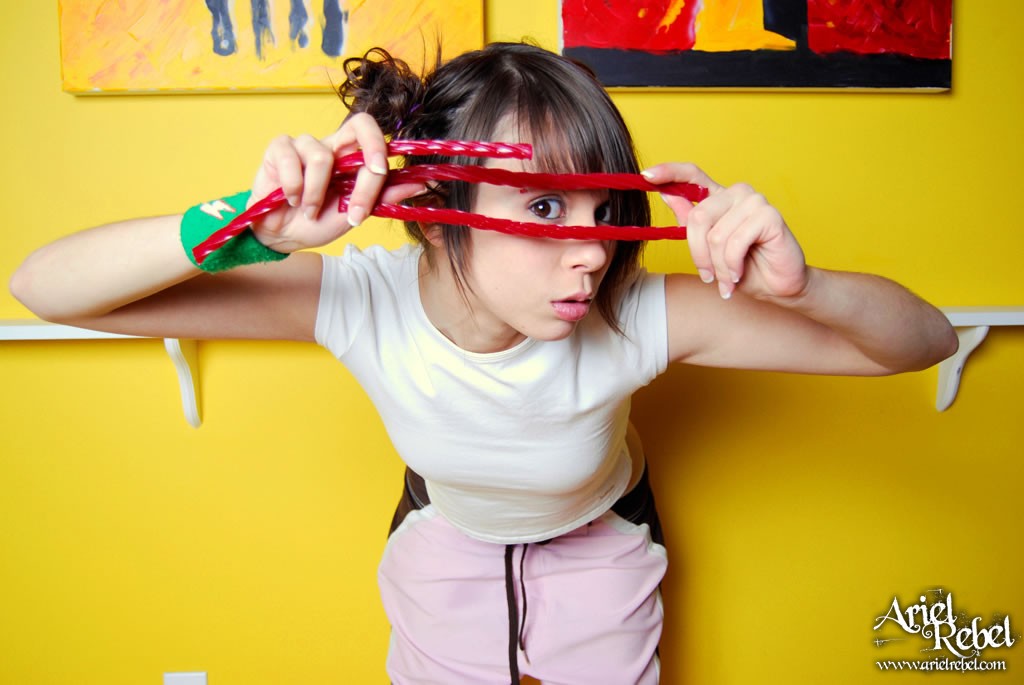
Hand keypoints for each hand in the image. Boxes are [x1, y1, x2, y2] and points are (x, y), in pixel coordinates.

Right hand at [249, 112, 424, 252]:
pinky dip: (293, 187)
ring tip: (309, 210)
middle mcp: (333, 146)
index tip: (382, 178)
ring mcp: (304, 144)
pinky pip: (291, 158)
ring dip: (317, 193)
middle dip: (370, 150)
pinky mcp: (279, 149)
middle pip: (361, 123)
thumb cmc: (317, 222)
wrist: (282, 236)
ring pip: (322, 156)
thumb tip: (420, 183)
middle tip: (369, 176)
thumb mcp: (354, 214)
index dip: (382, 154)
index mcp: (352, 160)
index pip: (376, 140)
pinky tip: (290, 199)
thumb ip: (383, 197)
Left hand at [644, 163, 807, 300]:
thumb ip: (690, 222)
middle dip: (699, 255)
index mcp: (719, 198)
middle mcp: (736, 194)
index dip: (669, 172)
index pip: (692, 175)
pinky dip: (732, 266)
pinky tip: (740, 273)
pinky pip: (734, 243)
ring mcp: (754, 202)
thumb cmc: (744, 268)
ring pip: (715, 235)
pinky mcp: (769, 215)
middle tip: (709, 276)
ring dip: (718, 266)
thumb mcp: (708, 249)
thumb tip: (667, 195)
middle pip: (698, 218)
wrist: (777, 287)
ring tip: (728, 278)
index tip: (646, 176)